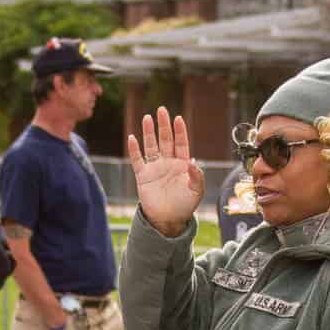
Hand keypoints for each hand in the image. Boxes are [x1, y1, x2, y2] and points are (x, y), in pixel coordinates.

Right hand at [126, 107, 204, 235]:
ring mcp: (155, 168)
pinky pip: (137, 160)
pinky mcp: (143, 176)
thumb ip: (197, 176)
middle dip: (164, 125)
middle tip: (162, 110)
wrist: (168, 220)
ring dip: (149, 132)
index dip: (180, 131)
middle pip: (165, 139)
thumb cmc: (184, 206)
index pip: (181, 143)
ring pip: (151, 146)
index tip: (178, 118)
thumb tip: (192, 161)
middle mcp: (168, 163)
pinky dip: (134, 149)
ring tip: (147, 118)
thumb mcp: (196, 191)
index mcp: (182, 164)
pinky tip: (132, 138)